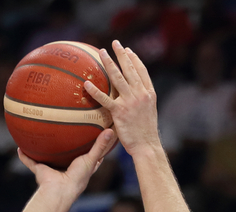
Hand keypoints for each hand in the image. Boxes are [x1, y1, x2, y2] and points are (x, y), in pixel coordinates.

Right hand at [16, 128, 116, 201]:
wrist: (59, 191)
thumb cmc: (77, 178)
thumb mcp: (91, 159)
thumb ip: (100, 145)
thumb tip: (111, 130)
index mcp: (81, 169)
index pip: (91, 158)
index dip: (95, 149)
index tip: (97, 137)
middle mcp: (67, 170)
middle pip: (69, 157)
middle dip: (69, 149)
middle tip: (69, 133)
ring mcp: (53, 171)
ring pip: (48, 159)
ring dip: (44, 152)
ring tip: (42, 137)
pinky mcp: (41, 172)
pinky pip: (31, 162)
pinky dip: (25, 157)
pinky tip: (20, 148)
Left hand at [84, 41, 161, 158]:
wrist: (146, 145)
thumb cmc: (145, 133)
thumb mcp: (148, 113)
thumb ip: (141, 102)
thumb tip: (131, 98)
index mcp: (149, 93)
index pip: (142, 71)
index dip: (134, 59)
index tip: (128, 50)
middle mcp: (141, 94)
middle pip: (130, 69)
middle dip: (122, 54)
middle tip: (115, 43)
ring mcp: (130, 101)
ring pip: (118, 78)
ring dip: (109, 63)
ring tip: (101, 53)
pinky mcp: (120, 111)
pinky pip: (104, 99)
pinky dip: (95, 90)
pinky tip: (86, 83)